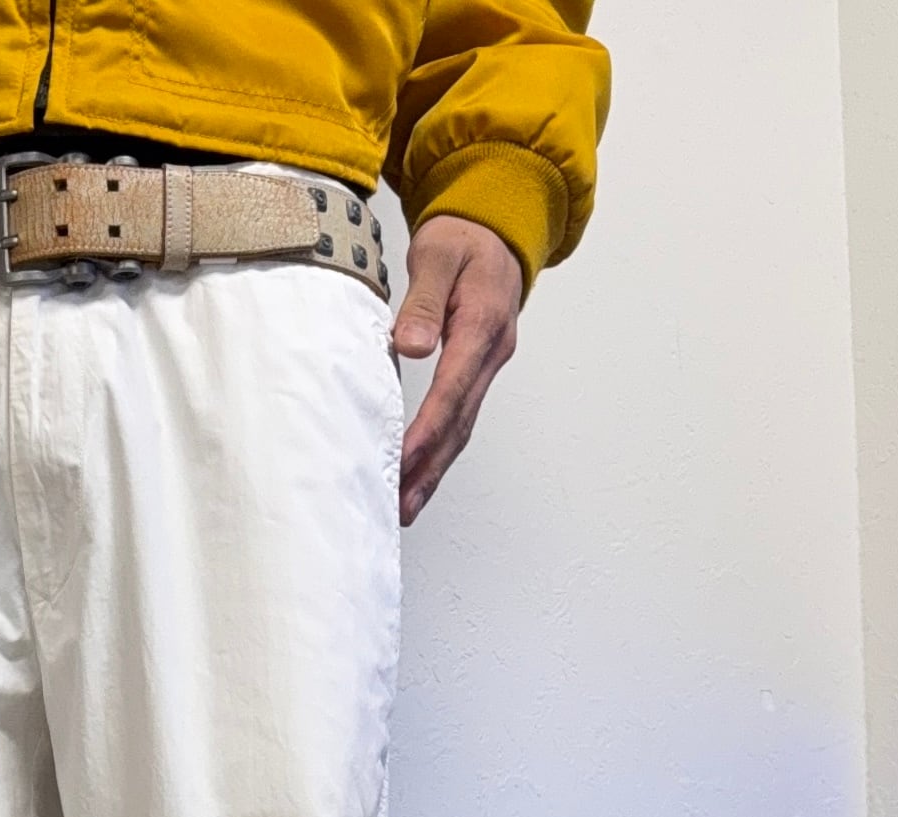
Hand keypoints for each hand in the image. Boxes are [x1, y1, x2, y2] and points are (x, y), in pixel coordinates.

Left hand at [390, 216, 524, 525]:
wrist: (496, 227)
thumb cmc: (464, 238)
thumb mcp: (438, 253)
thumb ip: (424, 301)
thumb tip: (412, 347)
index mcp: (481, 327)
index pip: (450, 392)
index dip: (425, 433)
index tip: (401, 464)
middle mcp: (491, 354)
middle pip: (460, 424)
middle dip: (429, 469)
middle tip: (402, 509)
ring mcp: (488, 365)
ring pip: (462, 427)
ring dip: (435, 470)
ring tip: (407, 507)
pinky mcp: (479, 370)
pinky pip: (460, 416)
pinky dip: (440, 450)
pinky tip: (420, 472)